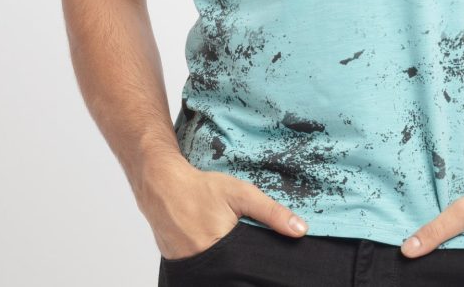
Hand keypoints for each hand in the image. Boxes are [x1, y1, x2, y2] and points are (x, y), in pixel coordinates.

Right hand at [137, 158, 308, 260]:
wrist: (162, 186)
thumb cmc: (203, 188)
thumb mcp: (241, 194)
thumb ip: (272, 212)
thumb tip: (301, 230)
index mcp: (223, 251)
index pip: (250, 273)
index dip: (260, 271)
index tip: (269, 266)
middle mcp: (205, 267)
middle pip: (235, 276)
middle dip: (246, 270)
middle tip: (248, 252)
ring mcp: (191, 270)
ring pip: (220, 275)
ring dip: (229, 268)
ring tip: (232, 251)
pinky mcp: (181, 269)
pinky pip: (205, 273)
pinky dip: (215, 266)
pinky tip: (218, 252)